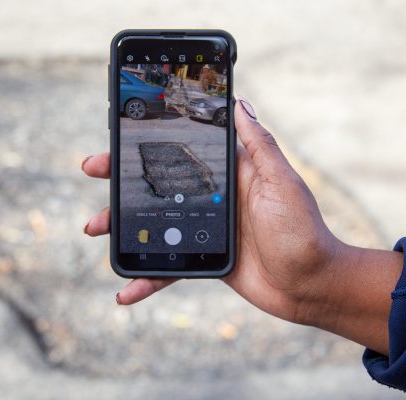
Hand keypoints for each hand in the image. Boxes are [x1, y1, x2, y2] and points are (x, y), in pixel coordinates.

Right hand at [83, 97, 401, 354]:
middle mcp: (213, 198)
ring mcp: (206, 229)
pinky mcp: (205, 258)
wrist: (312, 284)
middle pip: (157, 185)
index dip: (148, 144)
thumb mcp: (281, 181)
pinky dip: (146, 280)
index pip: (180, 151)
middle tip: (92, 172)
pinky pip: (169, 268)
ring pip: (154, 224)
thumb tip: (239, 102)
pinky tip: (125, 290)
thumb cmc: (304, 230)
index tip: (118, 139)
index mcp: (229, 174)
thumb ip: (259, 145)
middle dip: (122, 180)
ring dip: (122, 227)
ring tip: (95, 229)